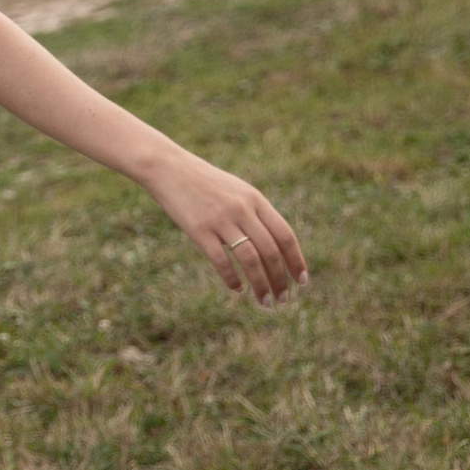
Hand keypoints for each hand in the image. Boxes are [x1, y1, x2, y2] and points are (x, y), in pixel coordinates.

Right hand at [144, 151, 306, 304]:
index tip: (301, 281)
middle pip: (270, 251)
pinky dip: (232, 278)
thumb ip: (255, 214)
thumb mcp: (236, 191)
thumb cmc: (204, 183)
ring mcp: (220, 219)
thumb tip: (275, 246)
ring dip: (260, 284)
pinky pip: (221, 260)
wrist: (168, 167)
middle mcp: (241, 209)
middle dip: (280, 279)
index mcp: (254, 199)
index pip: (285, 235)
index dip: (296, 260)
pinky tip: (237, 288)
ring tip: (264, 301)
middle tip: (282, 299)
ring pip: (250, 259)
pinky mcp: (199, 229)